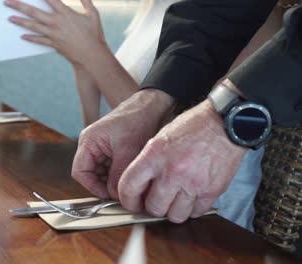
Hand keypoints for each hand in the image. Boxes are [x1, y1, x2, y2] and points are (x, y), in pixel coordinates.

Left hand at [5, 0, 107, 65]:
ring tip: (10, 18)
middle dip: (19, 5)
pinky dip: (31, 38)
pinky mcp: (53, 44)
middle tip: (7, 1)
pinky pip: (39, 40)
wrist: (92, 55)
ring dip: (20, 21)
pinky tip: (22, 35)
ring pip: (33, 26)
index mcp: (65, 13)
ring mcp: (53, 34)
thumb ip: (86, 1)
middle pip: (34, 11)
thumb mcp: (93, 14)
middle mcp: (56, 22)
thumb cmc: (94, 34)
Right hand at [72, 90, 174, 198]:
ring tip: (127, 184)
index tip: (107, 196)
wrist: (152, 106)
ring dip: (112, 180)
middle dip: (104, 185)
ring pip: (100, 172)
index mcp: (88, 141)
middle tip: (120, 193)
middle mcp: (90, 144)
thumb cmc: (138, 120)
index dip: (92, 187)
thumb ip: (118, 176)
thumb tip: (114, 196)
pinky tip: (129, 175)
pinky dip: (117, 173)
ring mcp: (100, 146)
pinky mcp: (110, 148)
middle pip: (89, 174)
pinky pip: (109, 167)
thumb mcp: (127, 152)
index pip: (80, 172)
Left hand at [118, 100, 247, 222]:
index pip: (129, 188)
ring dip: (173, 210)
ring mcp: (193, 183)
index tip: (132, 202)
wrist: (226, 123)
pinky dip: (192, 208)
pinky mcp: (212, 191)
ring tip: (175, 198)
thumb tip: (139, 185)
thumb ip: (148, 162)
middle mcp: (172, 172)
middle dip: (152, 207)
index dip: (127, 200)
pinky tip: (191, 196)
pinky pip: (196, 213)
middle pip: (153, 208)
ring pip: (175, 216)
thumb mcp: (159, 138)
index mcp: (154, 156)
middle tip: (156, 199)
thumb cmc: (193, 127)